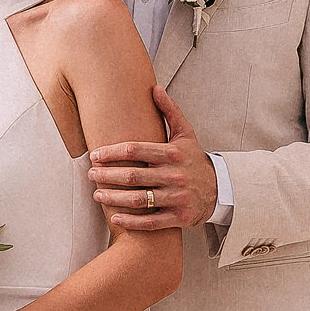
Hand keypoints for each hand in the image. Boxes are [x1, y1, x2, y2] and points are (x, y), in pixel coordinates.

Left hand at [89, 86, 215, 230]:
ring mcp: (177, 198)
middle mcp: (175, 175)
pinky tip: (114, 218)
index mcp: (173, 153)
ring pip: (139, 199)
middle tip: (90, 174)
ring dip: (114, 198)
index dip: (112, 152)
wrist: (219, 190)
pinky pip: (150, 222)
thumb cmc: (194, 160)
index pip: (135, 150)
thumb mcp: (186, 133)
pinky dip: (131, 222)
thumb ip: (169, 111)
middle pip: (133, 176)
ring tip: (97, 195)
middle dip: (107, 175)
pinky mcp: (179, 218)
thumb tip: (154, 87)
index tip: (95, 155)